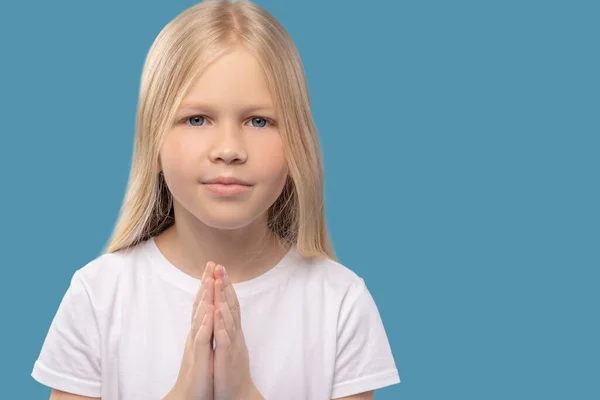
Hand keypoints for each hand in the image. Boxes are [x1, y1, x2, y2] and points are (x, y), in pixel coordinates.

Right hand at [167, 262, 215, 399]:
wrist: (190, 395)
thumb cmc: (200, 371)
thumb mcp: (204, 345)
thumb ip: (205, 328)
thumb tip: (209, 311)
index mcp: (200, 330)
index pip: (204, 303)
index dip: (208, 285)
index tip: (214, 267)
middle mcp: (196, 333)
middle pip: (200, 304)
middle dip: (206, 284)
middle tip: (211, 264)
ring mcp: (196, 344)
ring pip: (200, 317)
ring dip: (204, 299)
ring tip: (209, 281)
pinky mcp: (198, 357)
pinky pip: (202, 338)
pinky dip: (205, 324)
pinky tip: (209, 312)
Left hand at [212, 264, 261, 399]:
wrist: (237, 394)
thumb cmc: (230, 370)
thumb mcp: (228, 345)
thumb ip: (227, 328)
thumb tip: (223, 312)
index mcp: (232, 331)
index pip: (229, 304)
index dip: (225, 286)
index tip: (219, 269)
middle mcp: (234, 334)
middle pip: (230, 305)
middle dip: (224, 285)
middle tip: (219, 266)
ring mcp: (231, 344)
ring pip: (228, 317)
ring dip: (223, 299)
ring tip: (219, 282)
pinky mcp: (226, 356)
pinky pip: (223, 337)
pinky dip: (221, 323)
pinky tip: (217, 311)